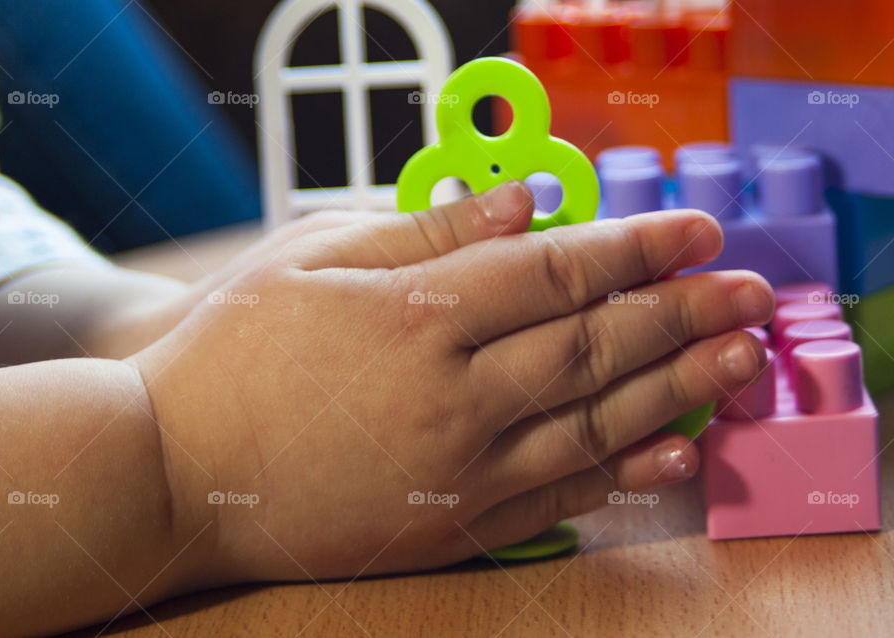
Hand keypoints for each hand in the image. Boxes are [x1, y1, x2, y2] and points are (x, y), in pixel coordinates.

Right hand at [131, 181, 773, 582]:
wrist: (173, 470)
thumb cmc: (232, 354)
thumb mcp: (312, 258)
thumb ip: (427, 227)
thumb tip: (523, 201)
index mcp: (419, 315)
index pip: (559, 271)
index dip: (638, 247)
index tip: (695, 232)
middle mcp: (454, 394)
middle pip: (596, 344)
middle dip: (684, 313)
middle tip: (751, 295)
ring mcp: (457, 468)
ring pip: (593, 422)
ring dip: (677, 389)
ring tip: (738, 364)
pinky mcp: (450, 523)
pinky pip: (555, 497)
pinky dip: (620, 474)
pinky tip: (671, 454)